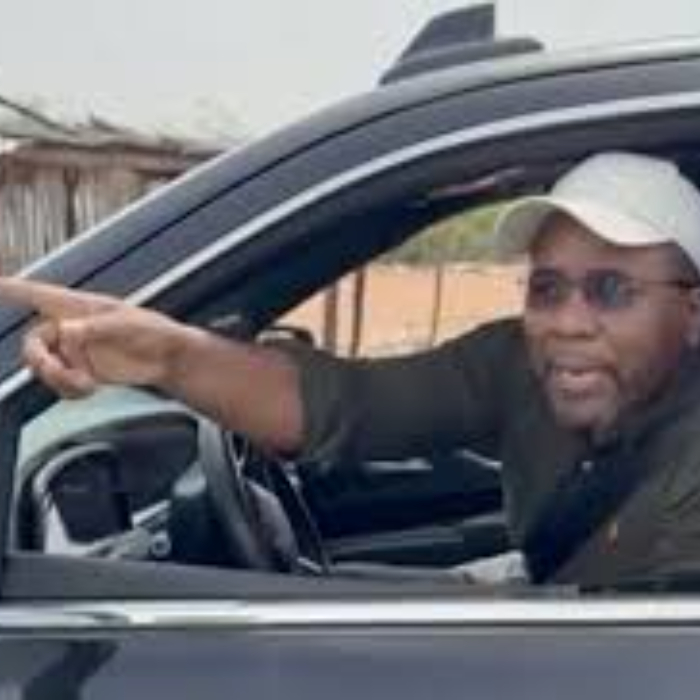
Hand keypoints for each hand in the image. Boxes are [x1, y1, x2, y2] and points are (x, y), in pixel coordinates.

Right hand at [0, 277, 191, 397]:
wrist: (169, 360)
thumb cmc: (155, 332)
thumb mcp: (127, 325)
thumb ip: (96, 328)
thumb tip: (66, 331)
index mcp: (80, 308)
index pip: (39, 295)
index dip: (11, 289)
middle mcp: (71, 329)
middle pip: (33, 343)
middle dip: (41, 362)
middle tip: (60, 374)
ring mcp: (75, 352)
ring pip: (43, 368)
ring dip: (58, 380)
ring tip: (85, 384)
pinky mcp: (82, 372)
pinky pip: (59, 384)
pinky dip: (68, 389)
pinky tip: (88, 389)